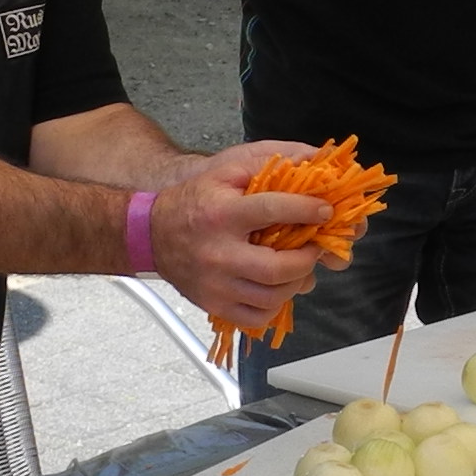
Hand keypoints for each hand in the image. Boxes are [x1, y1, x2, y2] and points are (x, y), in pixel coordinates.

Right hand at [149, 140, 338, 326]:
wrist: (151, 234)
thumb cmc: (194, 201)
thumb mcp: (227, 170)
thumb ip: (270, 161)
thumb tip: (314, 157)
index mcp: (222, 215)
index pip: (272, 211)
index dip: (305, 210)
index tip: (324, 210)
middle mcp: (219, 254)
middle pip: (277, 269)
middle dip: (307, 259)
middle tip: (315, 247)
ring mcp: (216, 285)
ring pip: (272, 297)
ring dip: (296, 283)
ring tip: (298, 266)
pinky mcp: (214, 305)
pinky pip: (257, 318)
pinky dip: (276, 305)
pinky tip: (278, 286)